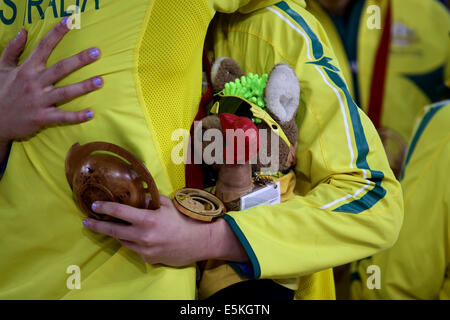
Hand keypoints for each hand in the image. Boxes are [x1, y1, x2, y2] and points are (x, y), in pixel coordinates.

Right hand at [0, 18, 102, 144]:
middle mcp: (34, 82)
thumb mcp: (2, 68)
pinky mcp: (42, 117)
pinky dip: (76, 116)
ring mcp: (39, 100)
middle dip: (80, 60)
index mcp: (27, 69)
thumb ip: (13, 49)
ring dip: (83, 86)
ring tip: (100, 81)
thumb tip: (23, 31)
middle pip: (60, 68)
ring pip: (65, 92)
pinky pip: (62, 117)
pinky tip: (90, 114)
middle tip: (97, 52)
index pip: (43, 46)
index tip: (70, 21)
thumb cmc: (0, 92)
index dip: (57, 33)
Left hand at [83, 196, 248, 266]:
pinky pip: (135, 250)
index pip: (120, 212)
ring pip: (123, 241)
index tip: (94, 206)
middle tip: (87, 222)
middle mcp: (143, 236)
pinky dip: (134, 242)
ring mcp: (145, 250)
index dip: (105, 208)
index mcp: (148, 220)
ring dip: (118, 234)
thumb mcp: (167, 204)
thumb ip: (151, 199)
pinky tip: (138, 237)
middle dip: (98, 226)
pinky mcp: (148, 259)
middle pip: (114, 231)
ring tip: (114, 227)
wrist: (199, 242)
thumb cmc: (184, 220)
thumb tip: (139, 193)